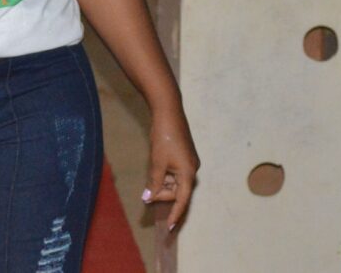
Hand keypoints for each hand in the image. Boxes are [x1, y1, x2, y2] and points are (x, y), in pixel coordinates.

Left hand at [143, 105, 199, 231]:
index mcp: (188, 173)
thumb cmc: (163, 138)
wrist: (168, 113)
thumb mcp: (157, 163)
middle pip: (178, 191)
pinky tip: (156, 169)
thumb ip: (154, 183)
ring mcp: (189, 162)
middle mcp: (192, 169)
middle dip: (162, 193)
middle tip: (147, 192)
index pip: (182, 199)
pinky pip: (175, 173)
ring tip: (152, 174)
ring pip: (175, 182)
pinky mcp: (184, 157)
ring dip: (163, 183)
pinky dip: (165, 175)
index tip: (170, 227)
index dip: (176, 213)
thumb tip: (149, 198)